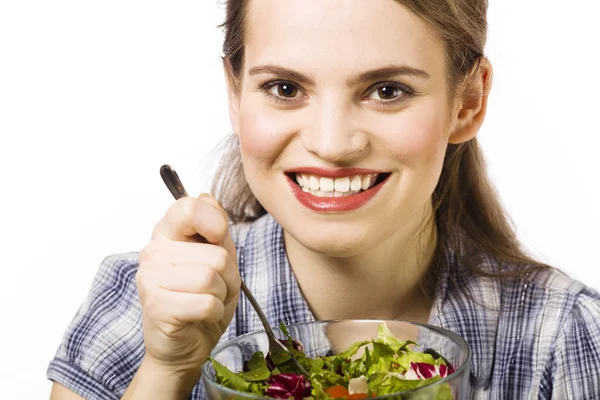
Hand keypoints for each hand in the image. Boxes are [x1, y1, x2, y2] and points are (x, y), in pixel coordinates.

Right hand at [136, 194, 239, 375]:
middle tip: (212, 288)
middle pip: (216, 254)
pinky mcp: (155, 305)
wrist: (186, 344)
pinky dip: (213, 312)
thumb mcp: (220, 259)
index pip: (189, 207)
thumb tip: (207, 197)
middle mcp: (154, 250)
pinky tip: (199, 316)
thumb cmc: (203, 298)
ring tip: (205, 301)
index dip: (214, 223)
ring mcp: (150, 277)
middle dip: (227, 276)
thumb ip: (217, 230)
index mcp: (168, 233)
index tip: (217, 240)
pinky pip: (206, 302)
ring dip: (220, 295)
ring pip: (211, 278)